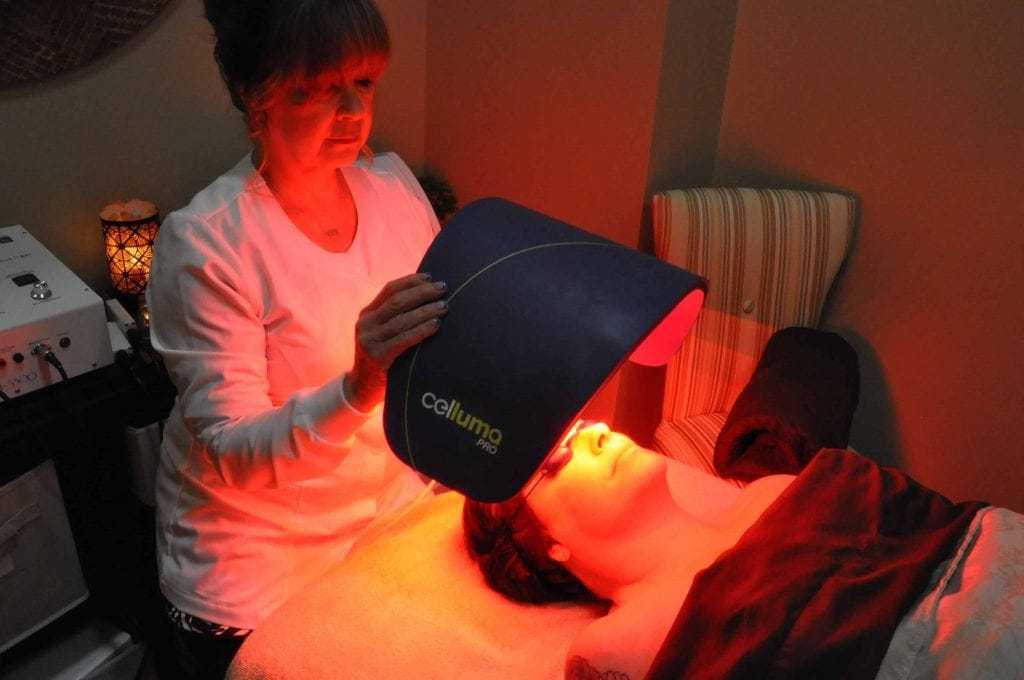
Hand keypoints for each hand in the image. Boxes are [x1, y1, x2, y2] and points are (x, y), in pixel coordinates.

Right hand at [345, 273, 447, 411]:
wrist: (363, 389)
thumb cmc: (383, 358)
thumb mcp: (383, 334)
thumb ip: (396, 318)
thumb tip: (429, 297)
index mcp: (367, 314)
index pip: (390, 290)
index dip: (411, 281)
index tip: (431, 278)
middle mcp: (366, 324)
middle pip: (397, 301)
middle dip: (422, 292)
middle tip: (443, 289)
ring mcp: (370, 340)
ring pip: (401, 319)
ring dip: (426, 310)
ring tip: (444, 307)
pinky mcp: (378, 356)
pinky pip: (403, 339)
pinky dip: (421, 330)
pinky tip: (436, 325)